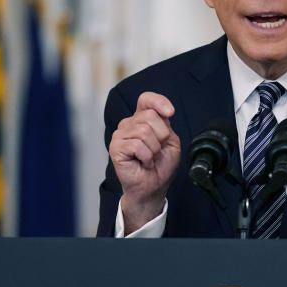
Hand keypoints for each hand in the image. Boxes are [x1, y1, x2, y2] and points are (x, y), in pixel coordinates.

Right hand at [109, 92, 180, 231]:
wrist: (153, 187)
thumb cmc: (160, 166)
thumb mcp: (170, 141)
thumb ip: (165, 124)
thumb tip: (163, 113)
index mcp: (142, 120)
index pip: (146, 100)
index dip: (159, 101)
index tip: (170, 113)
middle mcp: (129, 124)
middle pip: (150, 116)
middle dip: (161, 136)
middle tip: (157, 150)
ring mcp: (120, 135)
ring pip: (144, 131)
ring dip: (154, 149)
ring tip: (150, 158)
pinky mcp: (116, 147)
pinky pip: (137, 145)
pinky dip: (147, 157)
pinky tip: (143, 162)